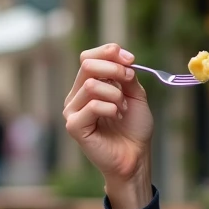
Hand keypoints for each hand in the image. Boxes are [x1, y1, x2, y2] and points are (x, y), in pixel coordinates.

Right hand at [63, 44, 153, 208]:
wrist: (135, 156)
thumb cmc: (133, 128)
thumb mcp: (134, 94)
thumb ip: (126, 75)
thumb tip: (121, 57)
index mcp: (87, 86)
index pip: (88, 57)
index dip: (109, 52)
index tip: (131, 59)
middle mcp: (76, 96)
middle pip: (87, 65)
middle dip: (114, 69)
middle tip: (130, 80)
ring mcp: (73, 111)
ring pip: (91, 85)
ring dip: (115, 94)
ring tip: (122, 108)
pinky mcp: (74, 126)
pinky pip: (92, 105)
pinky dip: (110, 108)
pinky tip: (116, 117)